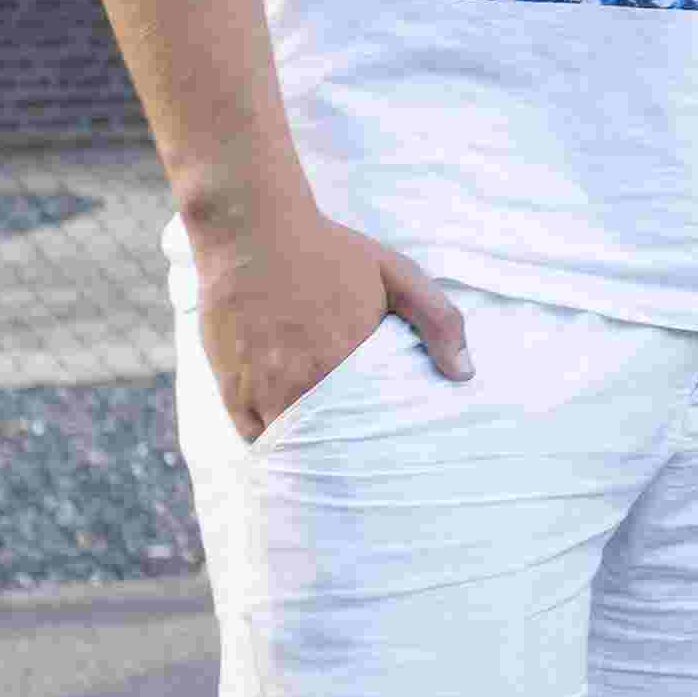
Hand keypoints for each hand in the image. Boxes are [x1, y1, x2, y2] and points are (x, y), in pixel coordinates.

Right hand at [194, 197, 465, 443]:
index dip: (386, 444)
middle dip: (351, 457)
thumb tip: (465, 374)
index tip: (399, 450)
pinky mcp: (231, 389)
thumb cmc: (329, 251)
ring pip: (294, 446)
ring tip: (334, 464)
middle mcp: (305, 384)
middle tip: (369, 466)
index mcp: (350, 362)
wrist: (251, 230)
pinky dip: (275, 443)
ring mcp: (264, 390)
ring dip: (312, 455)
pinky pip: (256, 437)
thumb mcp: (397, 273)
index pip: (376, 429)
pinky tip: (292, 442)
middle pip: (333, 445)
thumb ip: (438, 320)